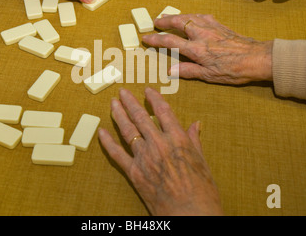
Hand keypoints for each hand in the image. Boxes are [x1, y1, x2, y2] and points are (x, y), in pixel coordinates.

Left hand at [98, 88, 222, 215]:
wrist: (190, 214)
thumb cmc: (202, 192)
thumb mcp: (203, 163)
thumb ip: (195, 141)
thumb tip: (196, 124)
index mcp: (178, 139)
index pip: (163, 111)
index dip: (154, 98)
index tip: (147, 90)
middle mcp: (159, 144)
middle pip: (141, 117)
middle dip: (130, 102)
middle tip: (122, 91)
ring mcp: (144, 158)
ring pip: (127, 130)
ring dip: (118, 115)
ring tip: (112, 103)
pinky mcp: (134, 173)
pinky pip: (117, 154)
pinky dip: (107, 142)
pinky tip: (101, 131)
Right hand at [142, 14, 272, 84]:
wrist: (256, 58)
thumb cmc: (233, 70)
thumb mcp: (209, 76)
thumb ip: (188, 71)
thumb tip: (170, 70)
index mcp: (196, 50)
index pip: (170, 42)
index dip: (156, 39)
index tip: (146, 37)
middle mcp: (201, 35)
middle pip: (178, 23)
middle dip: (164, 21)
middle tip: (155, 21)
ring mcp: (211, 27)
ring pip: (189, 16)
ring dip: (176, 16)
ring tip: (168, 16)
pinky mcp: (220, 25)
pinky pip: (202, 16)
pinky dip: (192, 15)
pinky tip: (191, 16)